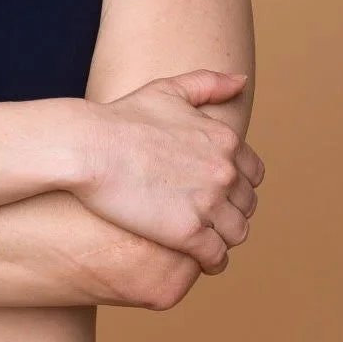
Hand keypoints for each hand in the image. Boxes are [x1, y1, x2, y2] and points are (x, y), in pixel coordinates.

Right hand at [76, 71, 264, 274]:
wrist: (89, 146)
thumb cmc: (122, 117)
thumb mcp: (168, 89)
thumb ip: (208, 83)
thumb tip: (240, 80)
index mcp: (225, 141)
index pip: (253, 174)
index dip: (236, 185)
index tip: (217, 192)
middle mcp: (224, 172)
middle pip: (247, 205)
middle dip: (231, 211)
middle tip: (207, 218)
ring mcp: (209, 203)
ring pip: (237, 233)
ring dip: (223, 238)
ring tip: (204, 241)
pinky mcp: (188, 233)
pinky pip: (216, 257)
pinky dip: (211, 261)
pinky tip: (197, 259)